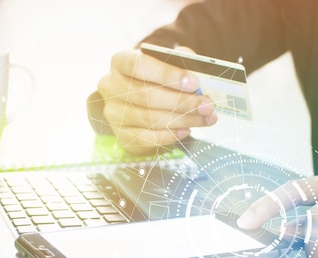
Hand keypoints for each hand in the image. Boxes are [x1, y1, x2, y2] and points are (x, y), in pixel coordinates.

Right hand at [96, 48, 217, 153]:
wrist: (141, 101)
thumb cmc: (156, 79)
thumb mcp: (166, 63)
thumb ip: (178, 59)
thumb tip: (192, 61)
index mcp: (120, 61)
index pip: (138, 65)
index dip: (167, 74)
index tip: (194, 83)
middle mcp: (110, 86)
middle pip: (146, 95)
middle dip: (182, 102)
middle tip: (207, 106)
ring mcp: (113, 113)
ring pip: (149, 119)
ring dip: (182, 120)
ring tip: (204, 118)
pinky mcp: (121, 135)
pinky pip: (147, 138)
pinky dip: (170, 135)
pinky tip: (186, 130)